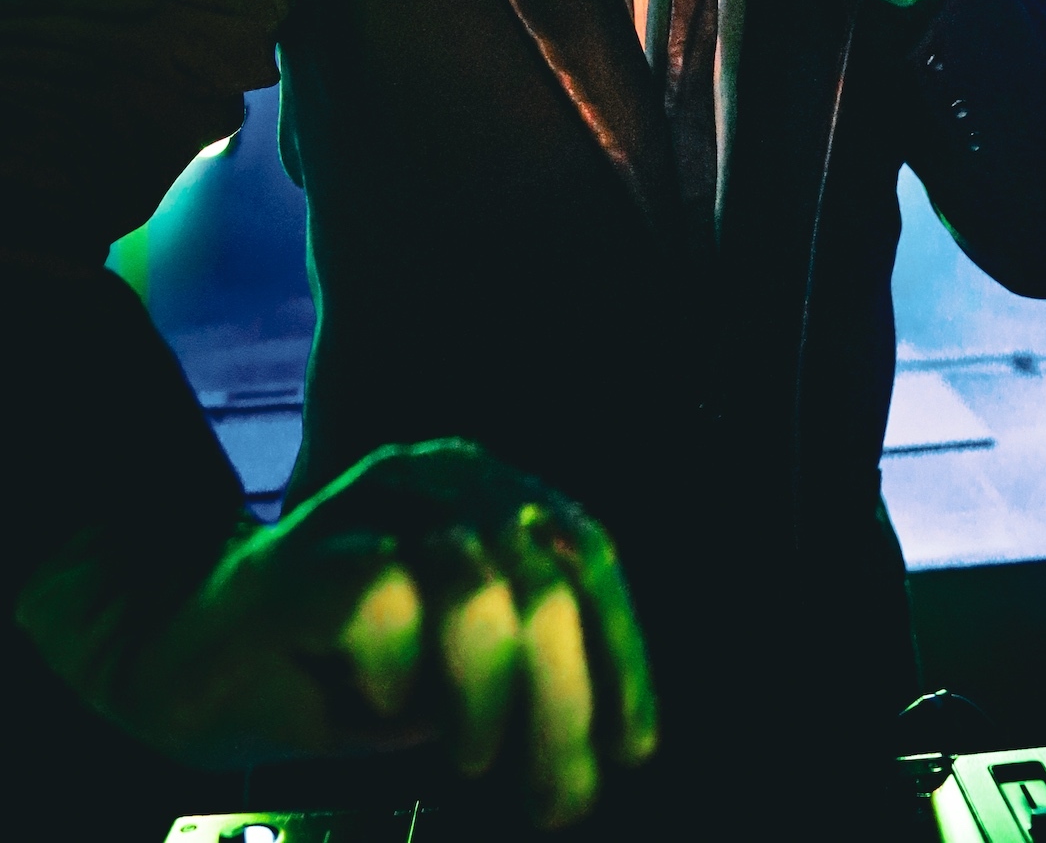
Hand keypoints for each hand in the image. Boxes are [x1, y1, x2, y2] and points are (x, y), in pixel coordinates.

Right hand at [18, 440, 656, 830]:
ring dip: (487, 698)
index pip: (585, 553)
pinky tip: (379, 706)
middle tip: (558, 797)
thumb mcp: (453, 669)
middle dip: (564, 704)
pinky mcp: (305, 550)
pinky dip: (396, 674)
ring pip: (477, 588)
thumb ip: (523, 669)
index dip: (621, 651)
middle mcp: (438, 474)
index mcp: (489, 487)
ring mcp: (368, 502)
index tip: (633, 747)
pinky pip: (386, 605)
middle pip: (541, 581)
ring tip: (472, 754)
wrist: (187, 661)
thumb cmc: (337, 669)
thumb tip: (608, 740)